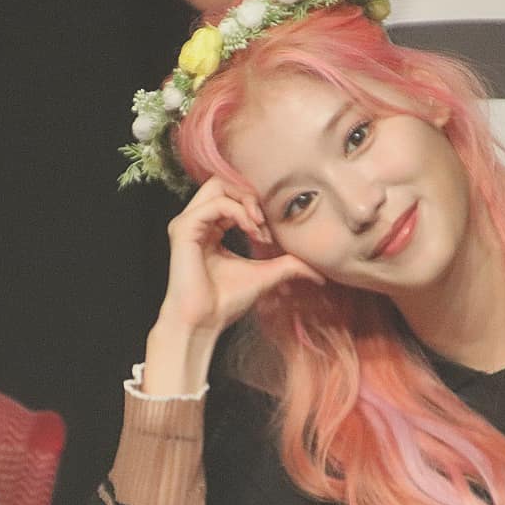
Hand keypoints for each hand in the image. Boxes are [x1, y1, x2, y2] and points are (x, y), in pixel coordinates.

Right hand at [157, 176, 323, 337]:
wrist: (205, 323)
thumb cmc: (227, 301)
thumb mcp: (267, 275)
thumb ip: (290, 265)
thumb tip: (321, 273)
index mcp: (211, 228)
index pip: (233, 195)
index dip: (257, 205)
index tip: (273, 233)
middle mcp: (197, 222)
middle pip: (223, 182)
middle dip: (251, 196)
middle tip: (267, 223)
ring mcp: (188, 223)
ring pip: (218, 186)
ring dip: (247, 203)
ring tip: (260, 229)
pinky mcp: (183, 229)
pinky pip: (216, 203)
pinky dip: (239, 212)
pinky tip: (252, 231)